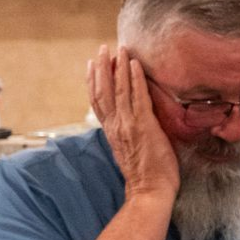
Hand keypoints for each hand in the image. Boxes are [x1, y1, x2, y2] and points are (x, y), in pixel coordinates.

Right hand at [88, 45, 178, 201]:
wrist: (149, 191)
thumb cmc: (144, 175)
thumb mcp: (128, 150)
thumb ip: (125, 134)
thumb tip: (128, 123)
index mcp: (110, 131)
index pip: (97, 101)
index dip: (92, 81)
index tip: (91, 65)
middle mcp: (115, 125)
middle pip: (103, 91)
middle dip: (101, 67)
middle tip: (101, 49)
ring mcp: (128, 124)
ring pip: (118, 90)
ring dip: (118, 67)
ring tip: (118, 49)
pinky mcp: (143, 124)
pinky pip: (137, 96)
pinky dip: (134, 78)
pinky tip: (134, 64)